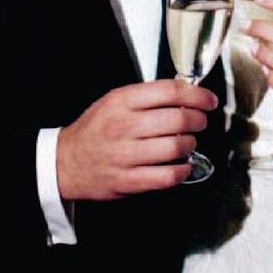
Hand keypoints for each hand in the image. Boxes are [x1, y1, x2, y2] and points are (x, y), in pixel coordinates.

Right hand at [57, 79, 218, 200]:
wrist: (64, 162)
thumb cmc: (94, 129)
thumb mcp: (113, 100)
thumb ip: (146, 96)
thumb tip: (185, 93)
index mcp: (122, 101)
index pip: (169, 91)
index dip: (197, 95)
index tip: (208, 100)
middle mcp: (124, 126)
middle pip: (178, 120)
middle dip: (198, 120)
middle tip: (200, 122)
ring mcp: (126, 155)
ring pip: (176, 148)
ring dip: (190, 145)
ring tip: (188, 143)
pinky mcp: (128, 181)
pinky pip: (167, 176)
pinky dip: (182, 170)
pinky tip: (182, 165)